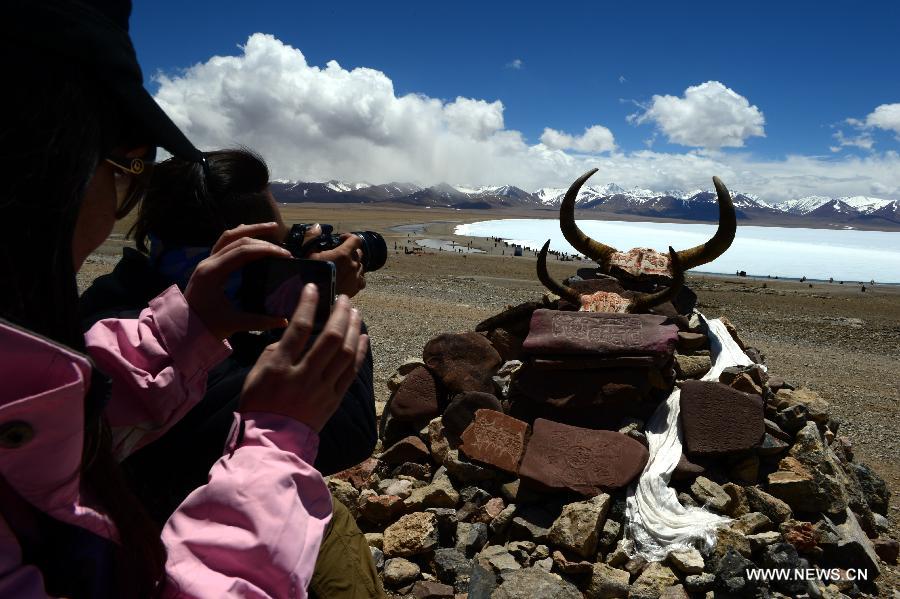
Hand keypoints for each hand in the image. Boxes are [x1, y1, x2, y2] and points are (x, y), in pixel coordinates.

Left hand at [184, 223, 291, 338]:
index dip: (266, 250)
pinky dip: (240, 236)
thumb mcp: (233, 324)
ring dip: (251, 230)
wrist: (181, 329)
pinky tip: (252, 234)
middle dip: (262, 238)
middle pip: (237, 239)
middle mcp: (208, 262)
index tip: (285, 255)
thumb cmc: (205, 326)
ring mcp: (207, 261)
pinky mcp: (209, 265)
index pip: (243, 252)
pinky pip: (224, 243)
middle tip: (283, 245)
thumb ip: (259, 321)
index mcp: (213, 273)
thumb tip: (284, 320)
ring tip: (271, 227)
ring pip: (229, 236)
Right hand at [240, 286, 367, 431]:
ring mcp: (322, 389)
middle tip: (344, 298)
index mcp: (280, 367)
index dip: (308, 304)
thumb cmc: (259, 405)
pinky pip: (351, 372)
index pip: (299, 328)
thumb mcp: (256, 375)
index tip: (314, 287)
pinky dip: (359, 352)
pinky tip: (362, 337)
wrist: (271, 443)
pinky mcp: (334, 400)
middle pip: (330, 337)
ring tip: (355, 313)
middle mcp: (304, 376)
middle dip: (340, 313)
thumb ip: (273, 352)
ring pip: (346, 353)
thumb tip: (293, 334)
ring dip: (353, 329)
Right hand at [307, 234, 365, 297]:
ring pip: (360, 265)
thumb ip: (313, 237)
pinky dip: (357, 277)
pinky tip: (350, 278)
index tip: (342, 239)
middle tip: (340, 255)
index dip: (349, 237)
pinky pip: (362, 279)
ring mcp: (356, 276)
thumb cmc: (311, 274)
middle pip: (358, 253)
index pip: (356, 240)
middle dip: (350, 251)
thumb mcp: (308, 254)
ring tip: (344, 267)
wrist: (317, 296)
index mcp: (344, 253)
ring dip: (354, 264)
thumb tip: (317, 226)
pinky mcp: (356, 287)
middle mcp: (353, 264)